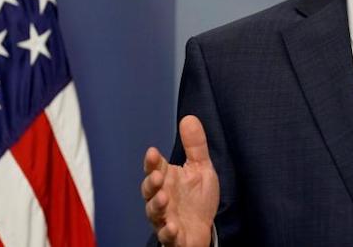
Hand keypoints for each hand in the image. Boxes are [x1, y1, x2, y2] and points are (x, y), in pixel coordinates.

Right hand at [142, 116, 219, 246]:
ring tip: (163, 198)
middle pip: (149, 190)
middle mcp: (161, 198)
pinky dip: (167, 232)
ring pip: (154, 213)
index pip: (155, 168)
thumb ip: (195, 146)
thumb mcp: (201, 169)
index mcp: (167, 180)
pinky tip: (172, 226)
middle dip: (151, 183)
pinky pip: (166, 236)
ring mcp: (164, 218)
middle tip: (157, 176)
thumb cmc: (196, 199)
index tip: (153, 152)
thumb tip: (189, 117)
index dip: (152, 162)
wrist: (203, 230)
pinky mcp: (173, 237)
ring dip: (156, 205)